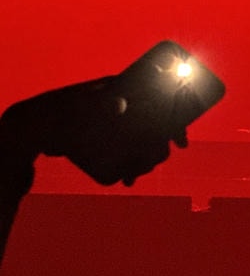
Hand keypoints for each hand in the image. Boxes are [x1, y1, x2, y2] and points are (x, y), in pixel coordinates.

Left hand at [4, 77, 183, 186]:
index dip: (177, 126)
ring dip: (144, 163)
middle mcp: (131, 114)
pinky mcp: (110, 146)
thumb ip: (102, 101)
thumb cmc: (65, 107)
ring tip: (134, 175)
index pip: (166, 110)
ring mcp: (122, 131)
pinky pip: (128, 159)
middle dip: (158, 150)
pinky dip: (131, 169)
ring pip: (144, 149)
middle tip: (154, 161)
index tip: (181, 143)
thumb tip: (120, 103)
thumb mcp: (86, 101)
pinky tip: (127, 179)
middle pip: (157, 133)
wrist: (40, 124)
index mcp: (133, 96)